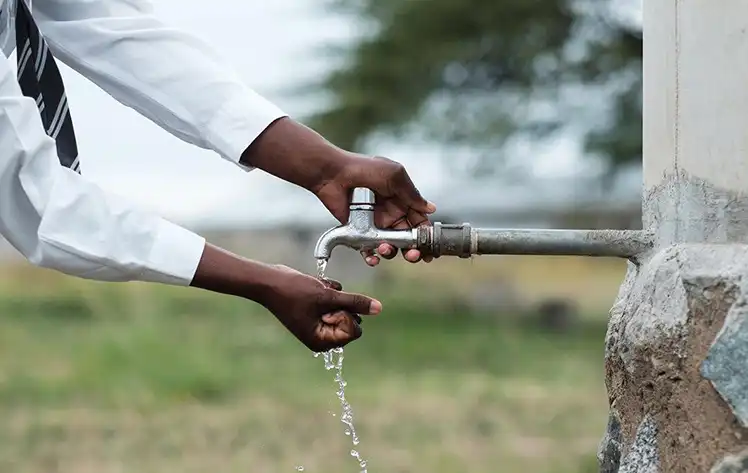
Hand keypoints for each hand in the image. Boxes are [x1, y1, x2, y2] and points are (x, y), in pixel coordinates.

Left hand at [239, 118, 435, 264]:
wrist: (333, 174)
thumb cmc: (364, 169)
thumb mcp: (394, 175)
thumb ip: (412, 193)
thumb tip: (430, 209)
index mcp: (401, 201)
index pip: (418, 221)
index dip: (425, 235)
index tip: (430, 247)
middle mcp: (390, 214)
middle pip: (407, 239)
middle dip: (413, 250)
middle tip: (414, 256)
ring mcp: (375, 224)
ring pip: (390, 246)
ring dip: (392, 252)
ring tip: (385, 248)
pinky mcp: (359, 232)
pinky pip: (368, 249)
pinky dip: (372, 257)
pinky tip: (373, 257)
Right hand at [257, 265, 381, 351]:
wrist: (268, 280)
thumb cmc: (294, 291)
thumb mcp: (327, 296)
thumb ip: (355, 302)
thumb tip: (378, 308)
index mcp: (322, 342)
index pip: (354, 331)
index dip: (345, 314)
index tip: (327, 307)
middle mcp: (321, 337)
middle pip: (351, 320)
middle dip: (340, 303)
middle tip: (319, 299)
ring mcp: (319, 323)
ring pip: (344, 306)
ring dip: (333, 294)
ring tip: (313, 293)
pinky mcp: (317, 311)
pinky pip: (335, 299)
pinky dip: (327, 290)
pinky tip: (311, 288)